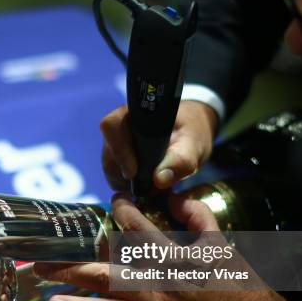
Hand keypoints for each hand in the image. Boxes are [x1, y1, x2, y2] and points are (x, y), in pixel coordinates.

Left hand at [33, 194, 286, 300]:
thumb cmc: (239, 286)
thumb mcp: (224, 246)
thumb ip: (199, 218)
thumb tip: (177, 196)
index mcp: (175, 261)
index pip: (141, 230)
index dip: (123, 211)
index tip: (111, 200)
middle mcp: (158, 288)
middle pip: (109, 275)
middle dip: (74, 269)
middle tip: (42, 264)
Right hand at [101, 100, 217, 190]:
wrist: (190, 134)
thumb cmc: (192, 132)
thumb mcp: (193, 145)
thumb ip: (181, 161)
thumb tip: (158, 179)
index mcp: (136, 113)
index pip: (111, 126)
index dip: (118, 150)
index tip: (134, 173)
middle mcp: (120, 126)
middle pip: (108, 152)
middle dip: (125, 174)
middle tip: (150, 186)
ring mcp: (116, 142)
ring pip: (109, 167)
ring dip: (127, 182)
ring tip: (151, 186)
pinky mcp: (117, 157)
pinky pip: (114, 175)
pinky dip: (128, 185)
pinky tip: (146, 185)